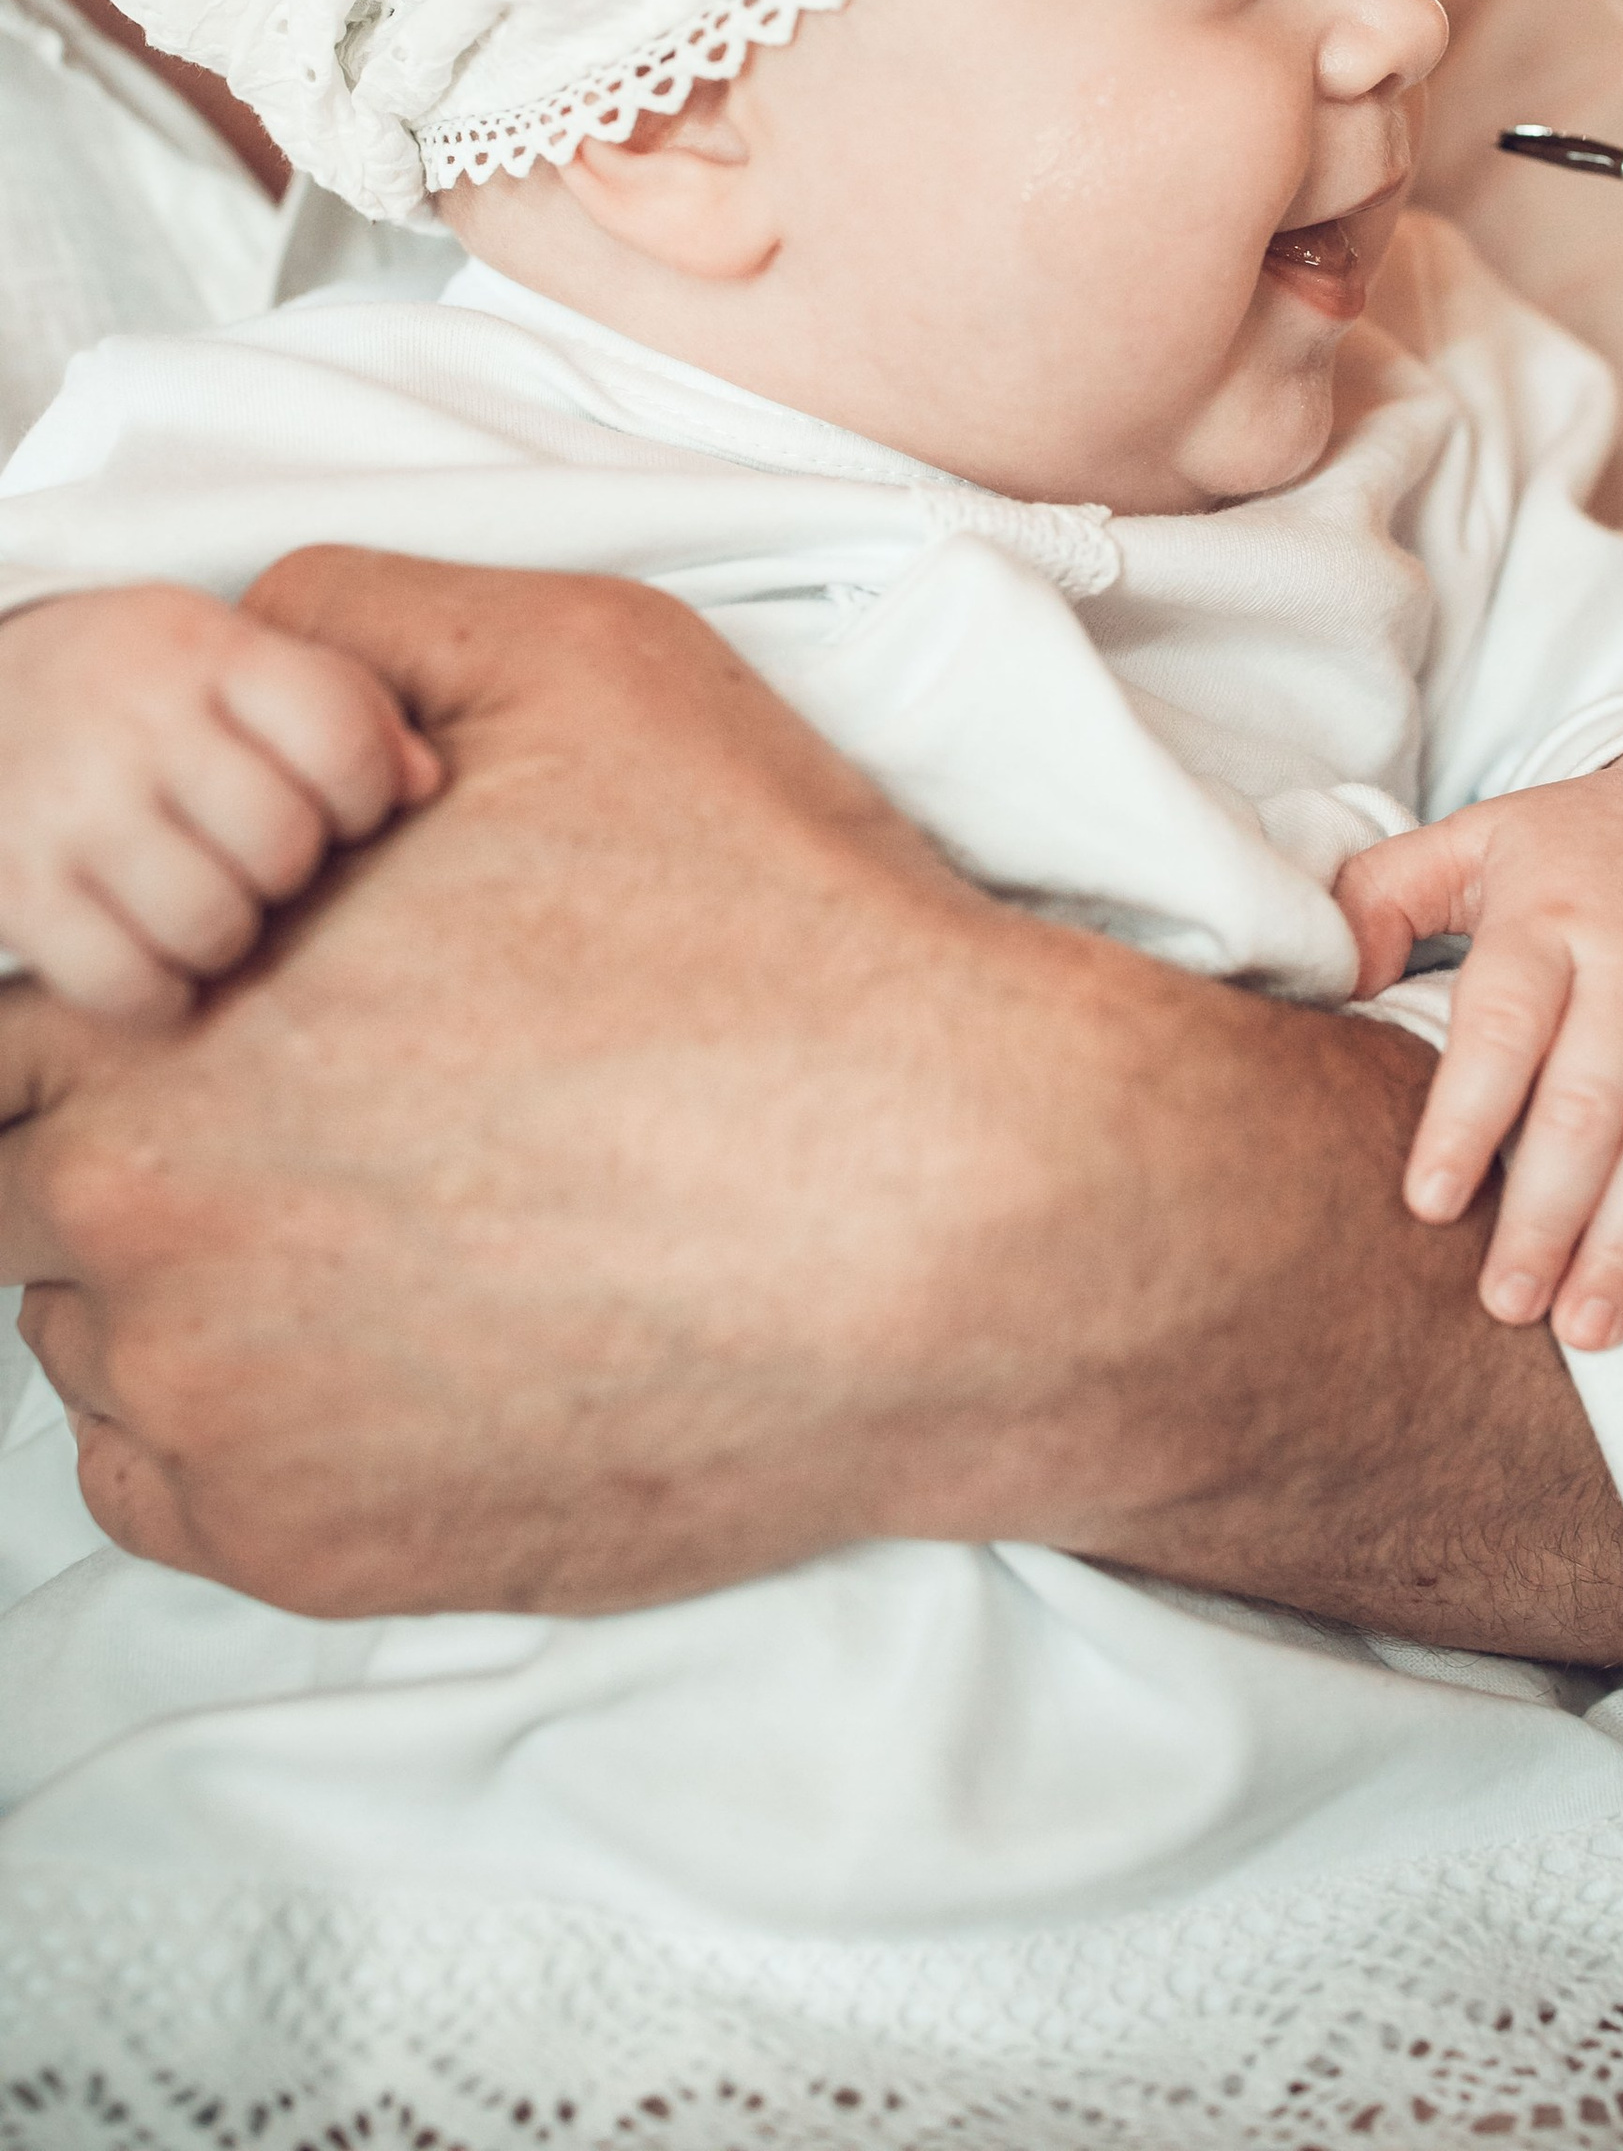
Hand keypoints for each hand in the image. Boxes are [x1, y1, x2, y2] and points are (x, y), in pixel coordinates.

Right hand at [0, 582, 439, 1020]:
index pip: (340, 734)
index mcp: (205, 652)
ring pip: (210, 922)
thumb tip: (426, 782)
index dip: (366, 792)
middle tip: (259, 862)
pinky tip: (156, 961)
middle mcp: (133, 723)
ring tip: (207, 905)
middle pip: (282, 843)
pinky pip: (122, 983)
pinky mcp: (15, 889)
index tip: (339, 806)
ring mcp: (66, 808)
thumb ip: (342, 703)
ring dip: (227, 937)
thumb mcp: (233, 656)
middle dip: (290, 870)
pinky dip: (155, 994)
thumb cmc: (136, 686)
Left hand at [1, 546, 1622, 1666]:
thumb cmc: (784, 936)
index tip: (270, 971)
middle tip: (363, 1077)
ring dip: (207, 1264)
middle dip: (163, 1114)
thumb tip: (244, 629)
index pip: (22, 1014)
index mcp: (165, 1041)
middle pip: (49, 1175)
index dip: (145, 970)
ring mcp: (234, 1431)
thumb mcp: (587, 661)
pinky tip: (420, 1316)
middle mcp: (151, 1256)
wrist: (974, 1221)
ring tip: (416, 1191)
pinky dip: (258, 1409)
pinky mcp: (327, 1560)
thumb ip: (349, 615)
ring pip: (115, 1331)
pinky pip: (184, 1479)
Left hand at [1336, 732, 1622, 1347]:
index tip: (1427, 1203)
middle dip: (1548, 1213)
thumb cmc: (1582, 843)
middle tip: (1504, 1304)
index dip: (1467, 1117)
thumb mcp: (1478, 837)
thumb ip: (1385, 893)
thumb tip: (1322, 969)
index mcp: (1550, 917)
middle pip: (1591, 1101)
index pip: (1505, 1024)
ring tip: (1586, 1327)